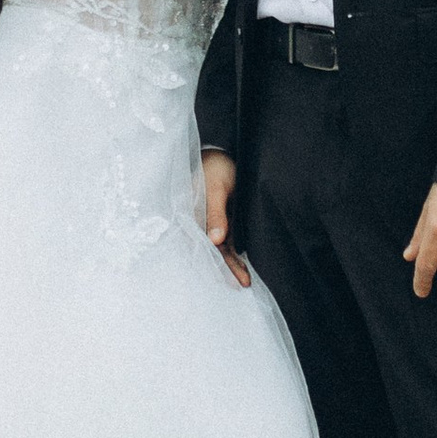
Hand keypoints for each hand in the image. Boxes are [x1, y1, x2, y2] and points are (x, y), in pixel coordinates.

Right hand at [202, 147, 249, 286]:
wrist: (218, 153)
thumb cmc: (213, 166)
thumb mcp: (215, 187)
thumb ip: (215, 213)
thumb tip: (215, 240)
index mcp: (191, 216)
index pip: (202, 245)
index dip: (215, 261)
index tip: (228, 276)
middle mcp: (199, 224)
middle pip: (212, 251)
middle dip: (226, 269)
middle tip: (242, 283)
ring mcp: (211, 224)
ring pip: (221, 250)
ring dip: (232, 265)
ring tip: (245, 283)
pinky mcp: (223, 222)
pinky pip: (228, 243)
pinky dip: (235, 255)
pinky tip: (243, 268)